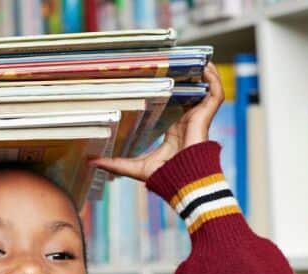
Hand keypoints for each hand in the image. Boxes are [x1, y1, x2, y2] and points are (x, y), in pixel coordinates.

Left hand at [88, 63, 223, 181]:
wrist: (183, 181)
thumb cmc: (164, 176)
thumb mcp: (135, 167)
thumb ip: (115, 163)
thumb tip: (91, 162)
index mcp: (174, 129)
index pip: (174, 105)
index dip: (172, 91)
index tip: (162, 76)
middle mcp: (187, 121)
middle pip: (191, 94)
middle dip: (189, 77)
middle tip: (180, 61)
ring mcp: (198, 118)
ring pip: (206, 91)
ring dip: (204, 75)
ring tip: (198, 59)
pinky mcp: (205, 117)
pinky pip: (215, 95)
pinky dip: (214, 81)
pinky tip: (207, 67)